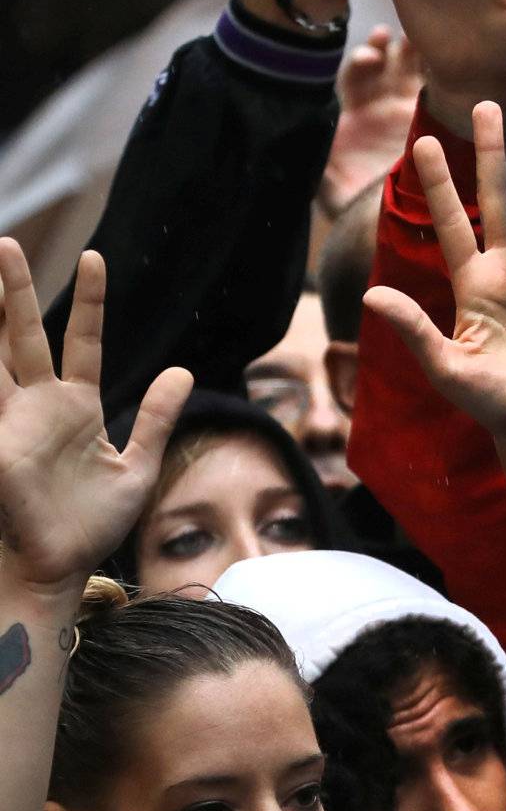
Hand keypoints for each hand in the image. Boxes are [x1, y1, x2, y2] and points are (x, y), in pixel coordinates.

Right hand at [0, 244, 190, 594]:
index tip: (94, 258)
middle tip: (4, 243)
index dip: (89, 301)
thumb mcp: (138, 468)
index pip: (83, 341)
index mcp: (76, 407)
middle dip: (14, 291)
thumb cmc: (93, 525)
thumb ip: (156, 419)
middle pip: (25, 335)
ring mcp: (11, 421)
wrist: (60, 567)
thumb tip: (182, 370)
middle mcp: (39, 406)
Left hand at [320, 27, 426, 216]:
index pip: (355, 77)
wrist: (383, 222)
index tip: (369, 59)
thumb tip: (306, 144)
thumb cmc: (354, 204)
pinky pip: (437, 94)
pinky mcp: (432, 124)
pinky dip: (441, 78)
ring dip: (416, 54)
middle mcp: (380, 105)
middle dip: (388, 47)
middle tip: (394, 37)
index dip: (361, 63)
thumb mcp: (331, 188)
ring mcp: (408, 111)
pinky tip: (449, 66)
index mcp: (354, 113)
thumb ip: (320, 166)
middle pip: (384, 65)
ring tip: (422, 42)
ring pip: (412, 72)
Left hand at [362, 102, 505, 453]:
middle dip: (492, 152)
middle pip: (498, 200)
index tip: (425, 144)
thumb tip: (372, 298)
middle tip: (486, 103)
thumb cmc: (494, 405)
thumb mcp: (446, 369)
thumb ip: (414, 332)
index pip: (453, 224)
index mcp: (475, 286)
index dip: (439, 186)